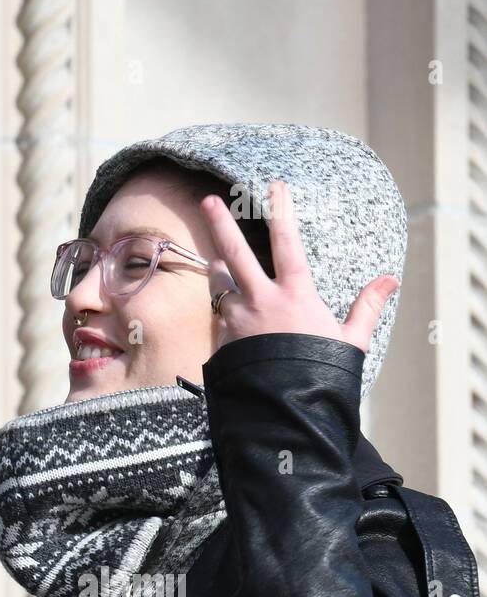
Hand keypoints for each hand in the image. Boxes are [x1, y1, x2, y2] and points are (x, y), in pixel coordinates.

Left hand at [198, 178, 399, 354]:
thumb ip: (366, 307)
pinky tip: (231, 314)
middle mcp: (260, 301)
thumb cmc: (322, 374)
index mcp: (295, 295)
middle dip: (220, 224)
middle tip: (208, 201)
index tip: (274, 186)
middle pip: (234, 253)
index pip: (287, 243)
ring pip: (220, 283)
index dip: (281, 211)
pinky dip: (224, 308)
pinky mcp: (221, 338)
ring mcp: (236, 319)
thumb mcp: (350, 340)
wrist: (286, 411)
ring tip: (219, 262)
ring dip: (219, 271)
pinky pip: (219, 314)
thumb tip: (389, 280)